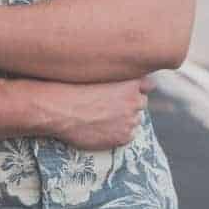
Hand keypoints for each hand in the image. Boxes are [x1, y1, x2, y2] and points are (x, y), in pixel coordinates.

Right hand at [39, 75, 155, 150]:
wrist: (60, 110)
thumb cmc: (72, 87)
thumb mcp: (96, 72)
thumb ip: (115, 76)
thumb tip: (130, 80)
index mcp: (130, 81)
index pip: (148, 84)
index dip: (138, 87)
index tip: (128, 90)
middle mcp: (135, 100)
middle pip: (141, 103)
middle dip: (130, 104)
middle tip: (111, 106)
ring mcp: (130, 120)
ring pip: (135, 120)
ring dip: (125, 119)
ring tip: (103, 118)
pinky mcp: (123, 136)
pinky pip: (128, 135)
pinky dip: (118, 133)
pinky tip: (103, 129)